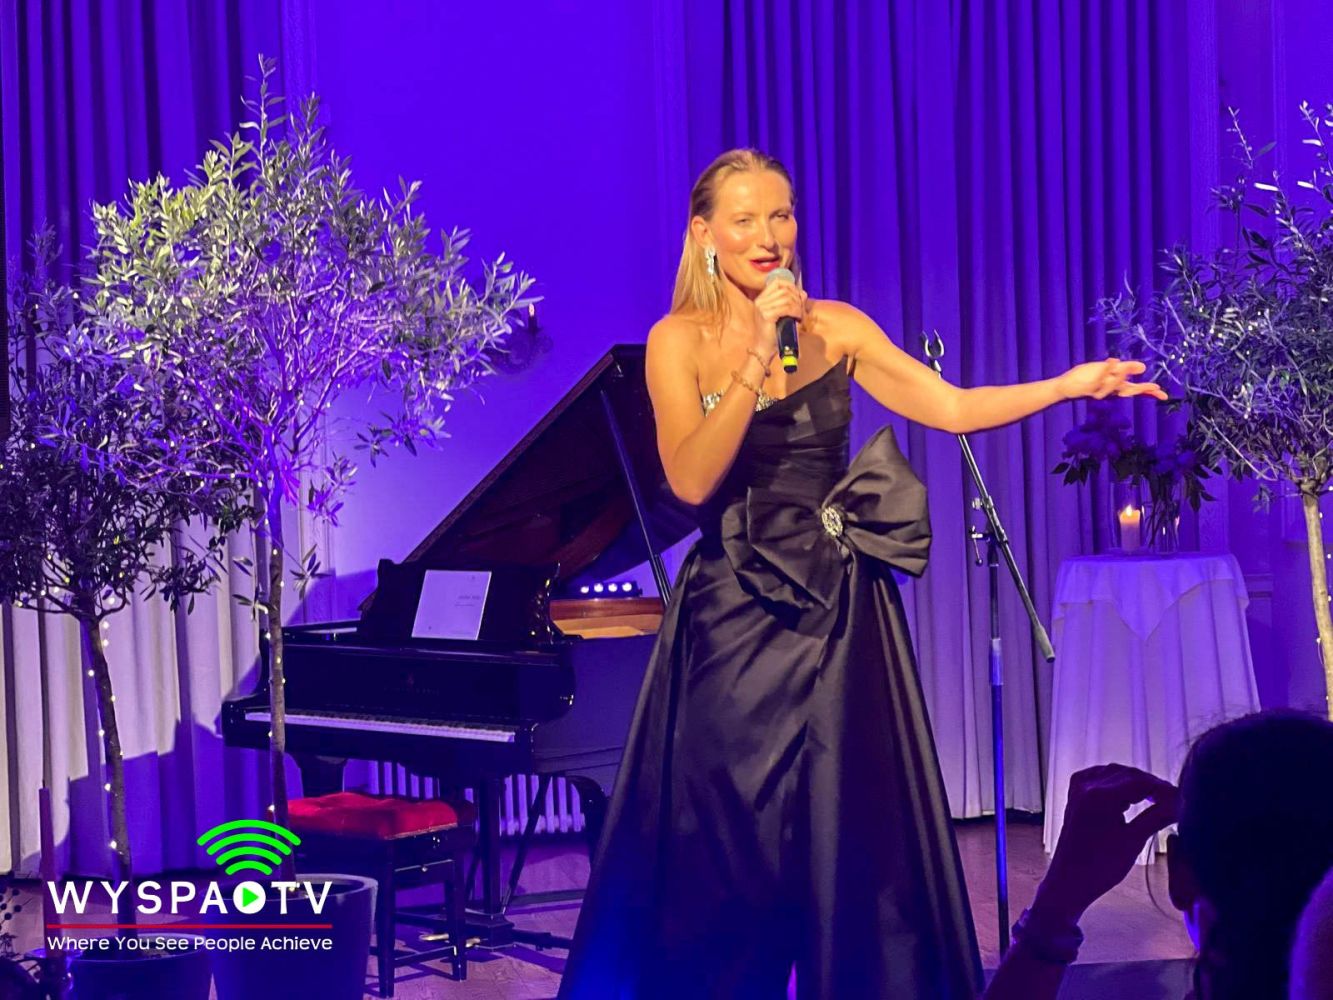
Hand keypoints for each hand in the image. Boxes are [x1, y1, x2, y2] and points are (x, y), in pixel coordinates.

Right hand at [750, 278, 805, 359]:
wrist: (764, 348)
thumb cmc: (775, 333)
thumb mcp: (784, 314)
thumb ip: (792, 302)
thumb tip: (803, 293)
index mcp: (762, 299)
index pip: (777, 282)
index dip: (791, 286)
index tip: (798, 296)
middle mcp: (760, 301)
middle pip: (784, 290)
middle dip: (797, 298)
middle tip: (800, 310)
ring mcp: (762, 308)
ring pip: (786, 298)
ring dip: (797, 306)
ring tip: (799, 316)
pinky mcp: (766, 315)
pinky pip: (786, 308)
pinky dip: (795, 311)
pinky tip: (797, 318)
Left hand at [1031, 764, 1179, 923]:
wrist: (1070, 881)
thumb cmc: (1101, 866)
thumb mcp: (1134, 840)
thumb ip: (1158, 817)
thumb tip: (1180, 804)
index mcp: (1100, 796)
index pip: (1141, 781)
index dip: (1164, 789)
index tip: (1181, 798)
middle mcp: (1086, 786)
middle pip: (1128, 774)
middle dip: (1152, 785)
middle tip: (1172, 800)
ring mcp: (1078, 789)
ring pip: (1114, 773)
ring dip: (1135, 783)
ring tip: (1156, 799)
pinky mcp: (1075, 795)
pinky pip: (1099, 778)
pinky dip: (1117, 783)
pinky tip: (1129, 796)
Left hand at [1056, 359, 1167, 400]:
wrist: (1065, 386)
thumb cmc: (1086, 377)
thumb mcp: (1107, 370)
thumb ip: (1124, 369)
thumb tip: (1143, 367)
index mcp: (1115, 386)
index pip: (1135, 389)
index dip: (1148, 392)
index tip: (1163, 394)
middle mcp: (1109, 391)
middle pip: (1128, 392)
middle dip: (1141, 389)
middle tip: (1155, 389)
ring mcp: (1099, 390)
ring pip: (1113, 386)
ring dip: (1122, 375)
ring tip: (1132, 366)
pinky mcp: (1088, 388)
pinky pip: (1099, 379)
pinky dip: (1106, 370)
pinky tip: (1113, 359)